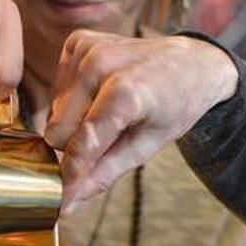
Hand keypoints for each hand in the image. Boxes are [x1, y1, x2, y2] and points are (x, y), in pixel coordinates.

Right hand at [44, 31, 238, 202]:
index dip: (69, 176)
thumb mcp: (147, 147)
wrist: (191, 63)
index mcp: (125, 92)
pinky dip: (74, 99)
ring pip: (54, 113)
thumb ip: (104, 174)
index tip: (60, 200)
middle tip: (109, 139)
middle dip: (76, 145)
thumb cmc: (174, 106)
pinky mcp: (78, 41)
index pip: (80, 144)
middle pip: (59, 131)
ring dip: (75, 122)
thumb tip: (68, 203)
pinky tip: (100, 93)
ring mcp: (87, 48)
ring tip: (110, 112)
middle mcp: (100, 64)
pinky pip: (57, 89)